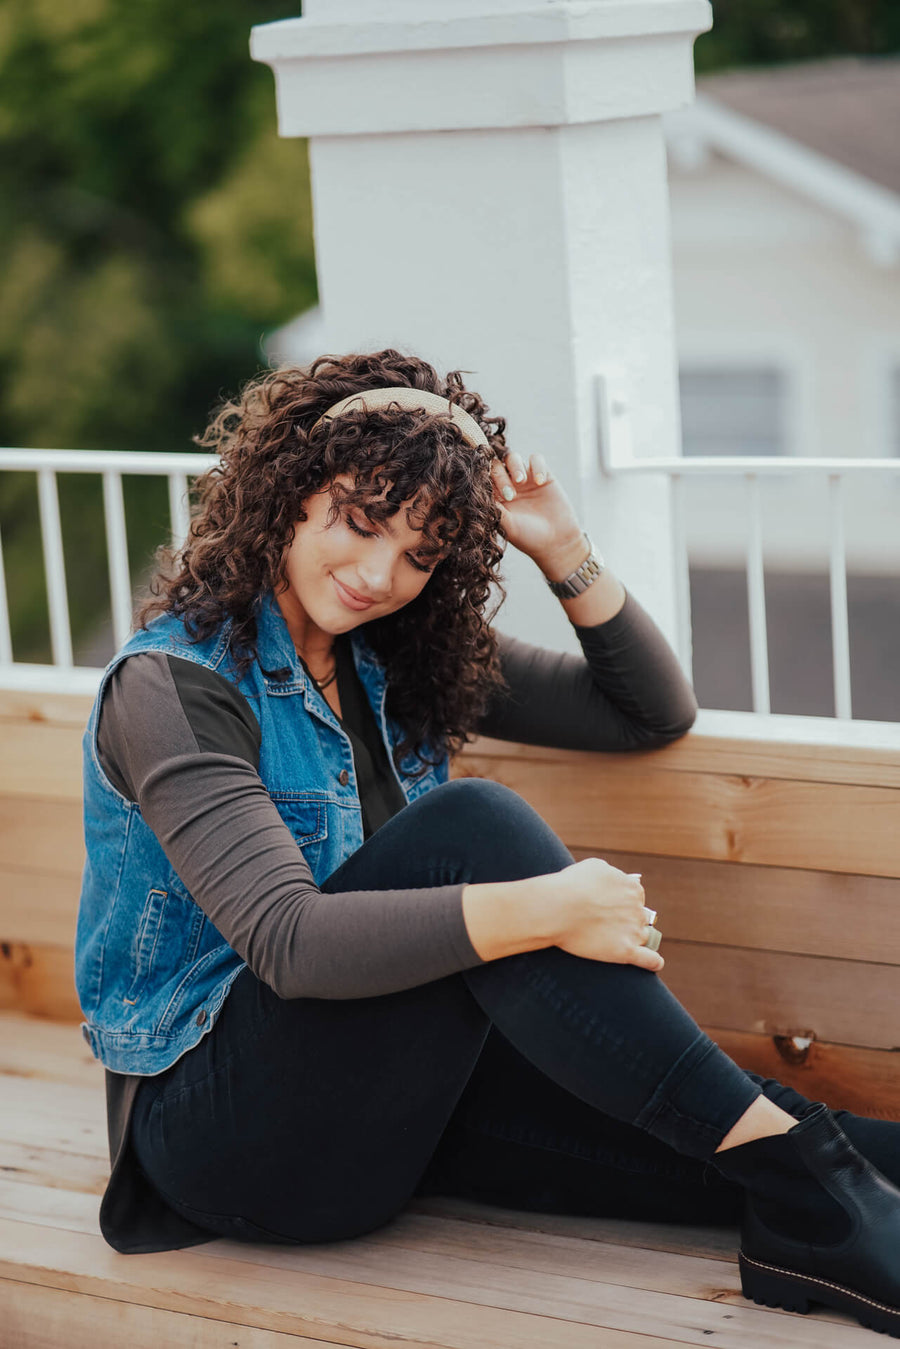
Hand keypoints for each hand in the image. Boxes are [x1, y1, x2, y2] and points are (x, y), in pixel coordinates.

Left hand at [491, 451, 583, 570]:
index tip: (489, 487)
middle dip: (500, 476)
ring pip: (513, 458)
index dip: (483, 477)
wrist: (557, 542)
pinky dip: (537, 466)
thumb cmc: (528, 537)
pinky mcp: (543, 475)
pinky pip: (536, 459)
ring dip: (515, 466)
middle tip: (510, 495)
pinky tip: (539, 481)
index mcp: (495, 497)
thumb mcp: (506, 525)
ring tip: (521, 482)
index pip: (483, 478)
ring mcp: (525, 479)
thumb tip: (476, 491)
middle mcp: (508, 485)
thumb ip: (493, 507)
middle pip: (496, 465)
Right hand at [536, 857, 663, 972]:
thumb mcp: (595, 867)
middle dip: (627, 920)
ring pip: (644, 937)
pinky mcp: (626, 951)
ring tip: (618, 942)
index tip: (608, 908)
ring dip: (635, 939)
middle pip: (640, 917)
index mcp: (633, 888)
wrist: (557, 908)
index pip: (636, 898)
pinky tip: (654, 965)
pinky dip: (653, 962)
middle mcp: (638, 909)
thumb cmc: (571, 885)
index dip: (622, 903)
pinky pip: (650, 960)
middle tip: (604, 924)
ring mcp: (634, 931)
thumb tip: (620, 880)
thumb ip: (613, 873)